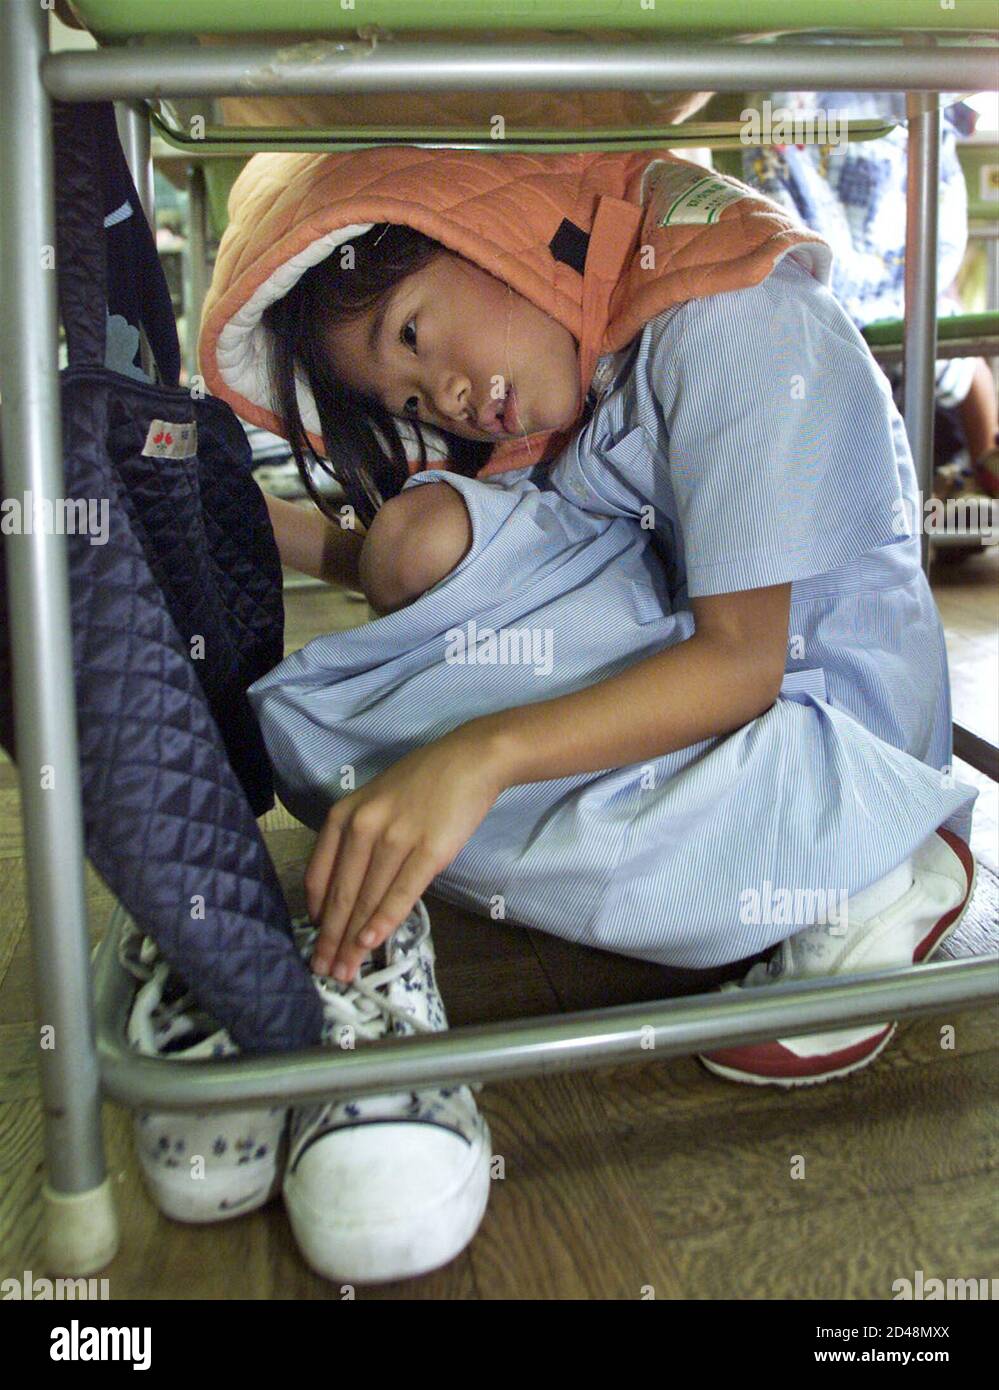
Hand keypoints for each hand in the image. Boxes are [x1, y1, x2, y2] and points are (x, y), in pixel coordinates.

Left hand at [304, 725, 507, 982]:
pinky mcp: (428, 850)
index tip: (314, 942)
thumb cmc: (421, 783)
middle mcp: (362, 827)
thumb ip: (354, 839)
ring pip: (367, 899)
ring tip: (346, 971)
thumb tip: (344, 891)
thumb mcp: (373, 802)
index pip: (319, 876)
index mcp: (343, 816)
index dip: (316, 916)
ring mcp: (395, 838)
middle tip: (324, 971)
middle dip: (330, 939)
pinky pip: (401, 893)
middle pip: (341, 894)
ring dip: (354, 941)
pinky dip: (383, 921)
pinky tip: (371, 943)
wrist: (468, 761)